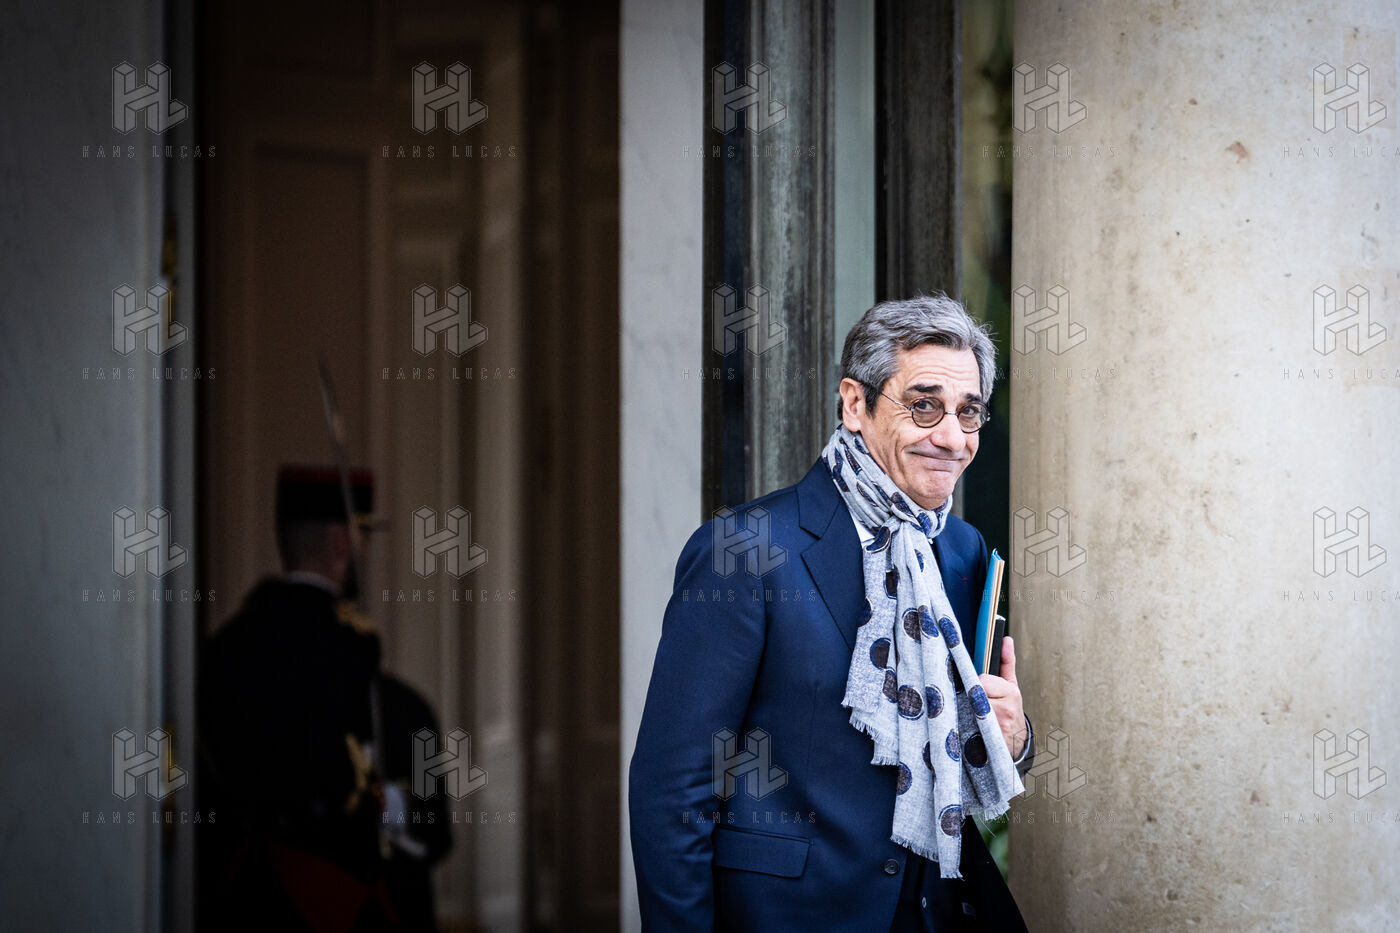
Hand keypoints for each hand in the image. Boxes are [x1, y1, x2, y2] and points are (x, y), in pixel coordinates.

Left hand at [978, 636, 1025, 758]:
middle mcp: (1006, 710)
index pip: (982, 681)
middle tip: (973, 703)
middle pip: (974, 694)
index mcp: (1011, 692)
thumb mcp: (1010, 686)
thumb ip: (1006, 663)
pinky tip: (969, 727)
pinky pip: (967, 727)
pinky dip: (965, 725)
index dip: (977, 684)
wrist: (1016, 742)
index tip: (977, 689)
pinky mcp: (989, 741)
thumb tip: (1006, 639)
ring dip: (966, 711)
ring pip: (969, 710)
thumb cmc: (1009, 709)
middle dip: (971, 697)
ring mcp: (998, 727)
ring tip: (973, 715)